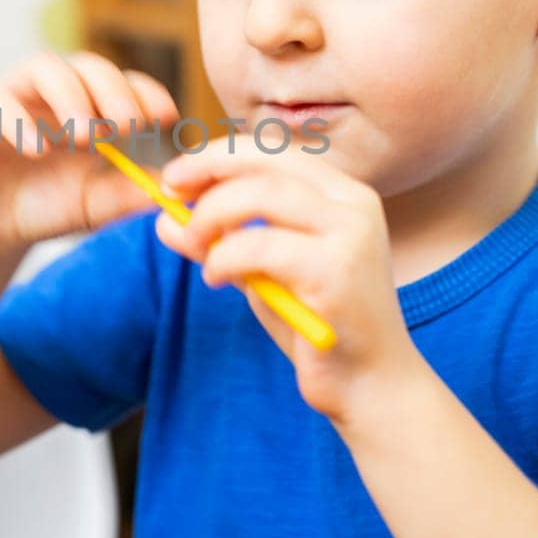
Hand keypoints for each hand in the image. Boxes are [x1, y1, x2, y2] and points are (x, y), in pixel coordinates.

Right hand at [0, 51, 179, 253]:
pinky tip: (39, 149)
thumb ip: (131, 193)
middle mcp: (51, 93)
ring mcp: (13, 96)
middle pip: (87, 64)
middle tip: (127, 127)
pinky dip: (19, 120)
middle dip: (113, 90)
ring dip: (70, 94)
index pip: (123, 81)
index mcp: (87, 106)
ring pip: (42, 67)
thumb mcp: (96, 203)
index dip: (146, 91)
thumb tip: (177, 187)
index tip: (167, 118)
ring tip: (85, 134)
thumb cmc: (44, 207)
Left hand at [154, 139, 421, 424]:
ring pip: (261, 195)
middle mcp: (353, 204)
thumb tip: (166, 220)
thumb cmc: (317, 326)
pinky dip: (224, 256)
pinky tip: (216, 278)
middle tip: (169, 194)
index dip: (219, 157)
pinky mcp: (338, 270)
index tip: (176, 177)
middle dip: (208, 170)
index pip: (273, 153)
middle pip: (266, 162)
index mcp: (343, 195)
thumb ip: (222, 243)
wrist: (371, 385)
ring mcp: (350, 234)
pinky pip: (261, 245)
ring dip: (212, 216)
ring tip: (198, 249)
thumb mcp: (261, 275)